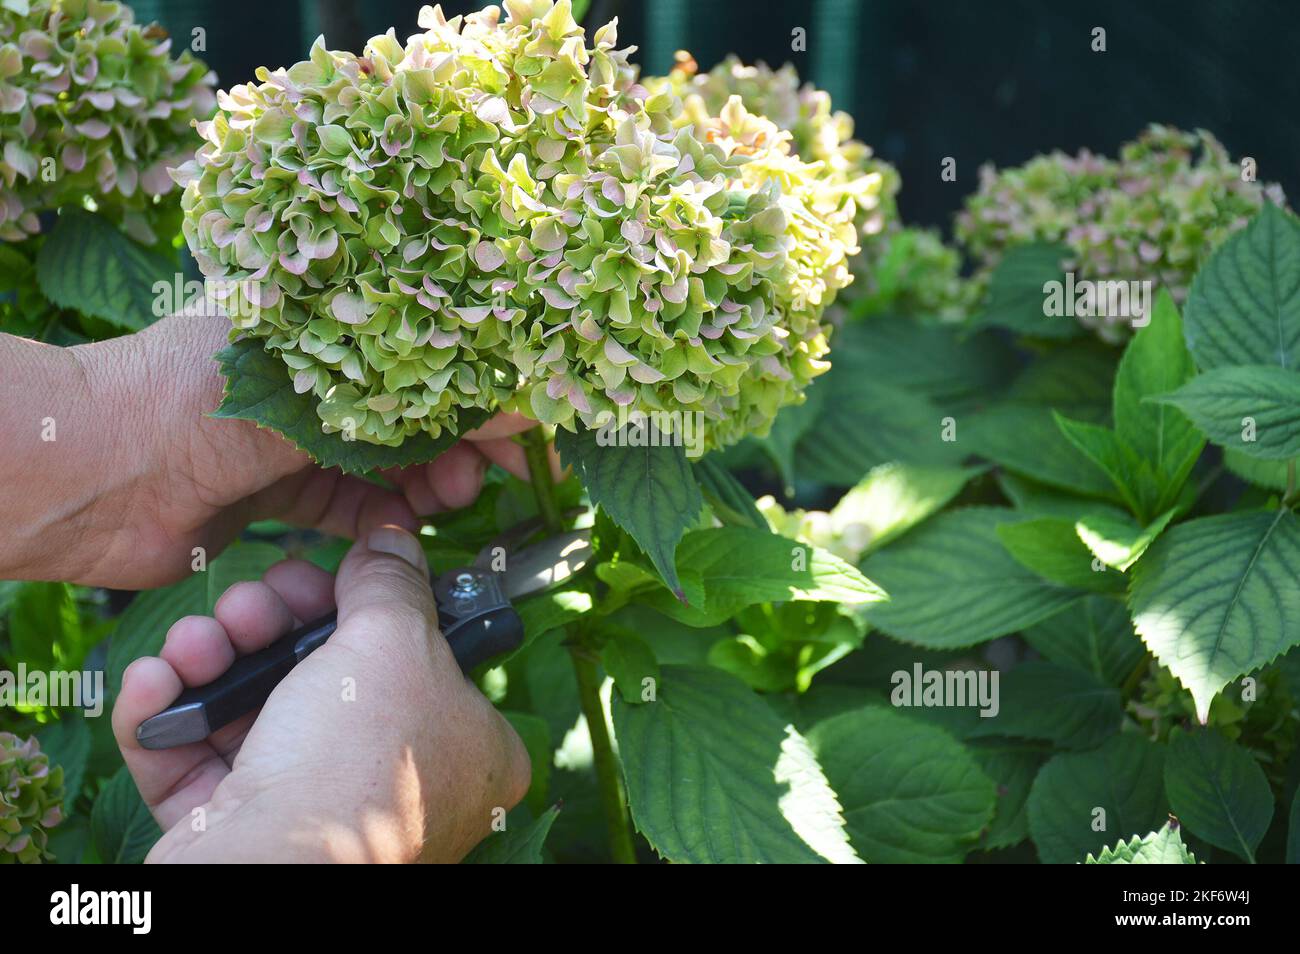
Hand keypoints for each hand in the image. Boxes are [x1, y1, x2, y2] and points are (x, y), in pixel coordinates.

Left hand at [1, 312, 549, 587]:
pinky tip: (409, 526)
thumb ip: (418, 402)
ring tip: (454, 495)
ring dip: (429, 481)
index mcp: (315, 322)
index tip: (526, 418)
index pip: (424, 346)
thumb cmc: (194, 399)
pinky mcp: (278, 496)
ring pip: (389, 462)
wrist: (88, 474)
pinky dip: (384, 520)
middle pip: (413, 408)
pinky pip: (351, 508)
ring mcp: (294, 439)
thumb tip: (520, 402)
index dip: (480, 383)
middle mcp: (310, 378)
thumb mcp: (317, 388)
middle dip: (462, 439)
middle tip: (493, 468)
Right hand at [111, 526, 530, 862]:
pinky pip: (197, 760)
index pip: (427, 658)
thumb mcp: (395, 642)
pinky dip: (168, 715)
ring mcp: (315, 811)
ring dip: (214, 658)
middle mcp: (396, 785)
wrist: (273, 873)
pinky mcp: (238, 833)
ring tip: (198, 642)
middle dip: (272, 622)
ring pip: (255, 707)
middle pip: (327, 672)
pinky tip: (155, 681)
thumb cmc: (358, 761)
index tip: (337, 572)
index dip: (374, 610)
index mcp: (466, 748)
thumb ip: (392, 583)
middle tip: (252, 601)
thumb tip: (391, 542)